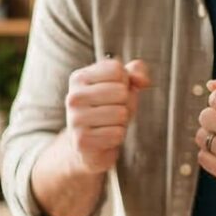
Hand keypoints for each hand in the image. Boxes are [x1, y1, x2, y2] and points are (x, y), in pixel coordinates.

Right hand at [64, 58, 151, 174]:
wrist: (91, 145)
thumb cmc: (109, 109)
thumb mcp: (124, 85)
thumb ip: (137, 72)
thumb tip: (142, 81)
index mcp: (79, 78)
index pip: (117, 70)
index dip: (125, 82)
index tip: (113, 92)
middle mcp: (73, 97)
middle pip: (121, 92)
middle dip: (125, 103)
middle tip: (112, 110)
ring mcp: (75, 119)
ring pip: (121, 114)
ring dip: (122, 121)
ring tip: (109, 124)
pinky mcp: (81, 140)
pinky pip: (118, 134)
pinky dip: (117, 137)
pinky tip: (105, 137)